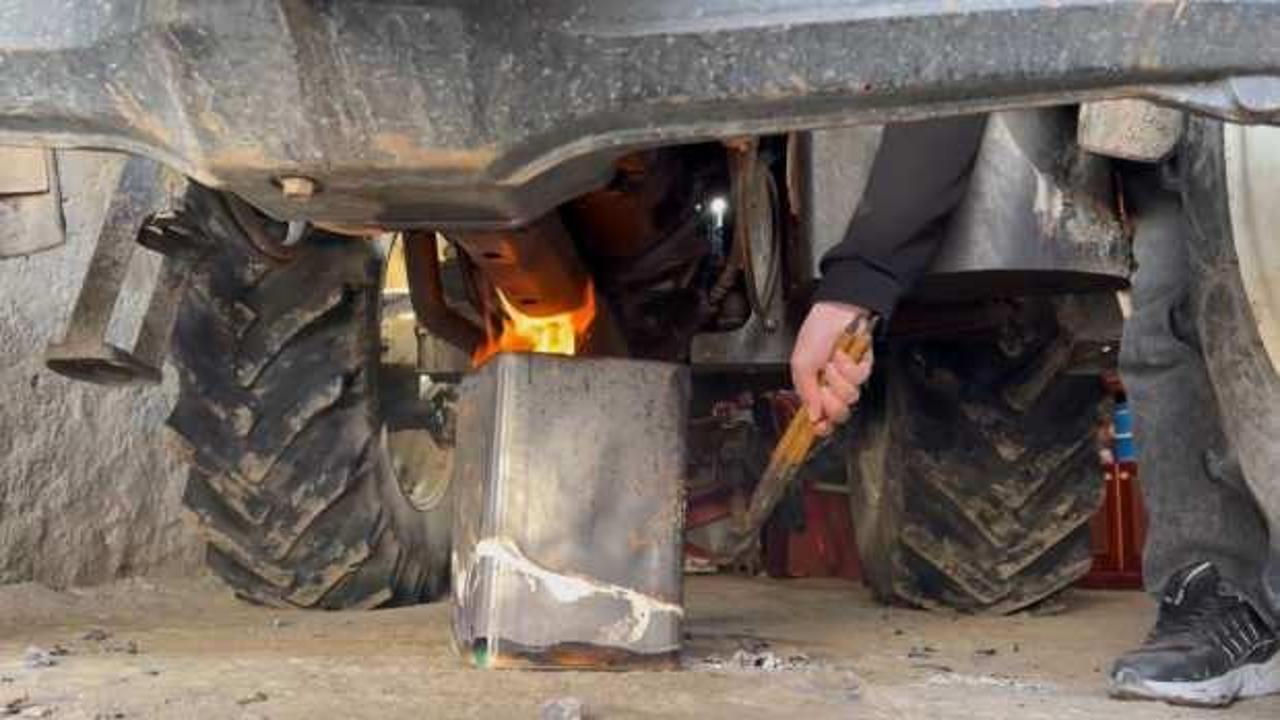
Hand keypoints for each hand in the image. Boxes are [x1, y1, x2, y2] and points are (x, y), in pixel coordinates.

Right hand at [790, 301, 874, 436]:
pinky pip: (860, 378)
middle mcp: (831, 387)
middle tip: (825, 385)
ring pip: (850, 397)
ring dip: (839, 377)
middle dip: (831, 400)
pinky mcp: (863, 369)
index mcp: (813, 389)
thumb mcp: (800, 364)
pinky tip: (843, 355)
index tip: (820, 427)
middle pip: (838, 414)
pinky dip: (849, 365)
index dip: (821, 426)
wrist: (836, 312)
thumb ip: (806, 392)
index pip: (819, 418)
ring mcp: (848, 379)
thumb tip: (812, 416)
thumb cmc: (815, 333)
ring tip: (832, 362)